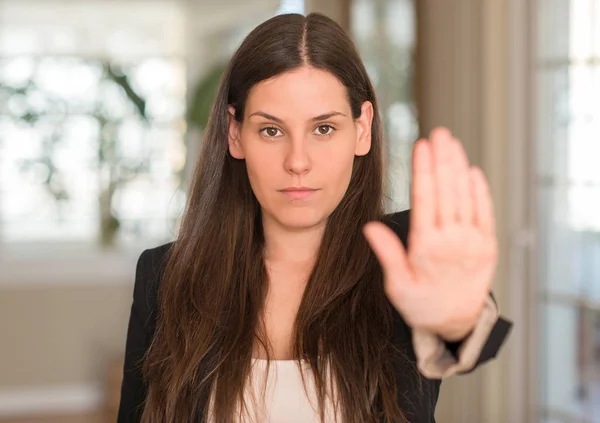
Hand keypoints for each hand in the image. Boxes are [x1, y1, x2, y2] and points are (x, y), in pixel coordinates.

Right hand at [363, 127, 496, 340]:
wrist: (457, 322)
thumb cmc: (422, 304)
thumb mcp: (397, 285)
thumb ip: (387, 254)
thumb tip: (370, 227)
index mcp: (427, 248)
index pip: (426, 199)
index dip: (424, 169)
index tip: (421, 145)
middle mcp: (453, 240)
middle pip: (447, 190)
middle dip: (442, 158)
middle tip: (439, 133)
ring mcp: (473, 241)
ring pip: (466, 196)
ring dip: (459, 166)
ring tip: (452, 142)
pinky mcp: (487, 244)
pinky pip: (485, 211)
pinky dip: (479, 189)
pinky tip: (471, 169)